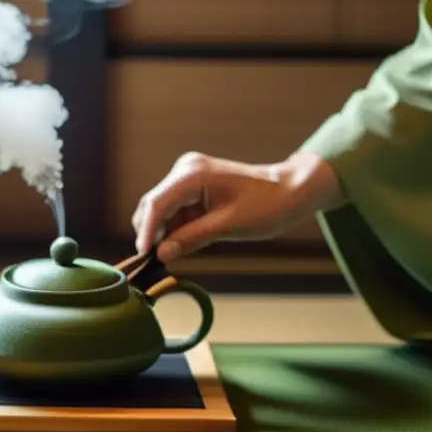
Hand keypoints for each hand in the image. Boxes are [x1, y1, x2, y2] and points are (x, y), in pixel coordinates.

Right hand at [132, 151, 344, 263]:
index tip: (142, 256)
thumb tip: (161, 254)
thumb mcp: (228, 226)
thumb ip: (191, 238)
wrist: (289, 191)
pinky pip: (173, 209)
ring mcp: (187, 175)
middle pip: (152, 205)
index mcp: (192, 174)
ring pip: (160, 209)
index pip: (156, 204)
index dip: (146, 232)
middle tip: (155, 262)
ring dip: (163, 233)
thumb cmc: (266, 205)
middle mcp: (185, 170)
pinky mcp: (192, 185)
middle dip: (151, 233)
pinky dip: (174, 228)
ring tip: (171, 255)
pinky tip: (181, 244)